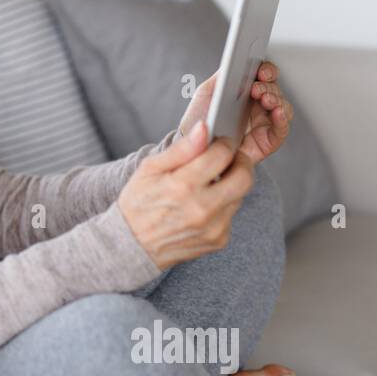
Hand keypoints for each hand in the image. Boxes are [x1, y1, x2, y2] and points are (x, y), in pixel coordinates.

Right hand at [117, 119, 256, 270]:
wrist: (132, 247)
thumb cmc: (138, 204)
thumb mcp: (150, 169)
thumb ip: (181, 149)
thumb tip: (204, 128)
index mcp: (183, 185)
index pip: (222, 154)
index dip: (223, 144)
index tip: (219, 143)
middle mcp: (202, 208)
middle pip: (244, 177)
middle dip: (240, 163)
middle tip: (228, 160)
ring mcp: (213, 227)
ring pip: (240, 196)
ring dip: (229, 186)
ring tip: (207, 186)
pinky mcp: (219, 240)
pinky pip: (231, 215)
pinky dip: (222, 207)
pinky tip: (201, 208)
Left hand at [178, 60, 292, 166]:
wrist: (194, 150)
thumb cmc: (200, 121)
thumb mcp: (206, 93)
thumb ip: (222, 76)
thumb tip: (235, 60)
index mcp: (245, 91)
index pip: (263, 75)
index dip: (266, 70)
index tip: (261, 70)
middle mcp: (258, 105)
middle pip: (274, 89)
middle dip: (268, 85)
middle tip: (256, 88)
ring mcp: (264, 122)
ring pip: (282, 105)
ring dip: (276, 99)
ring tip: (265, 99)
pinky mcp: (268, 140)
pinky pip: (282, 128)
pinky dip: (283, 118)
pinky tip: (277, 112)